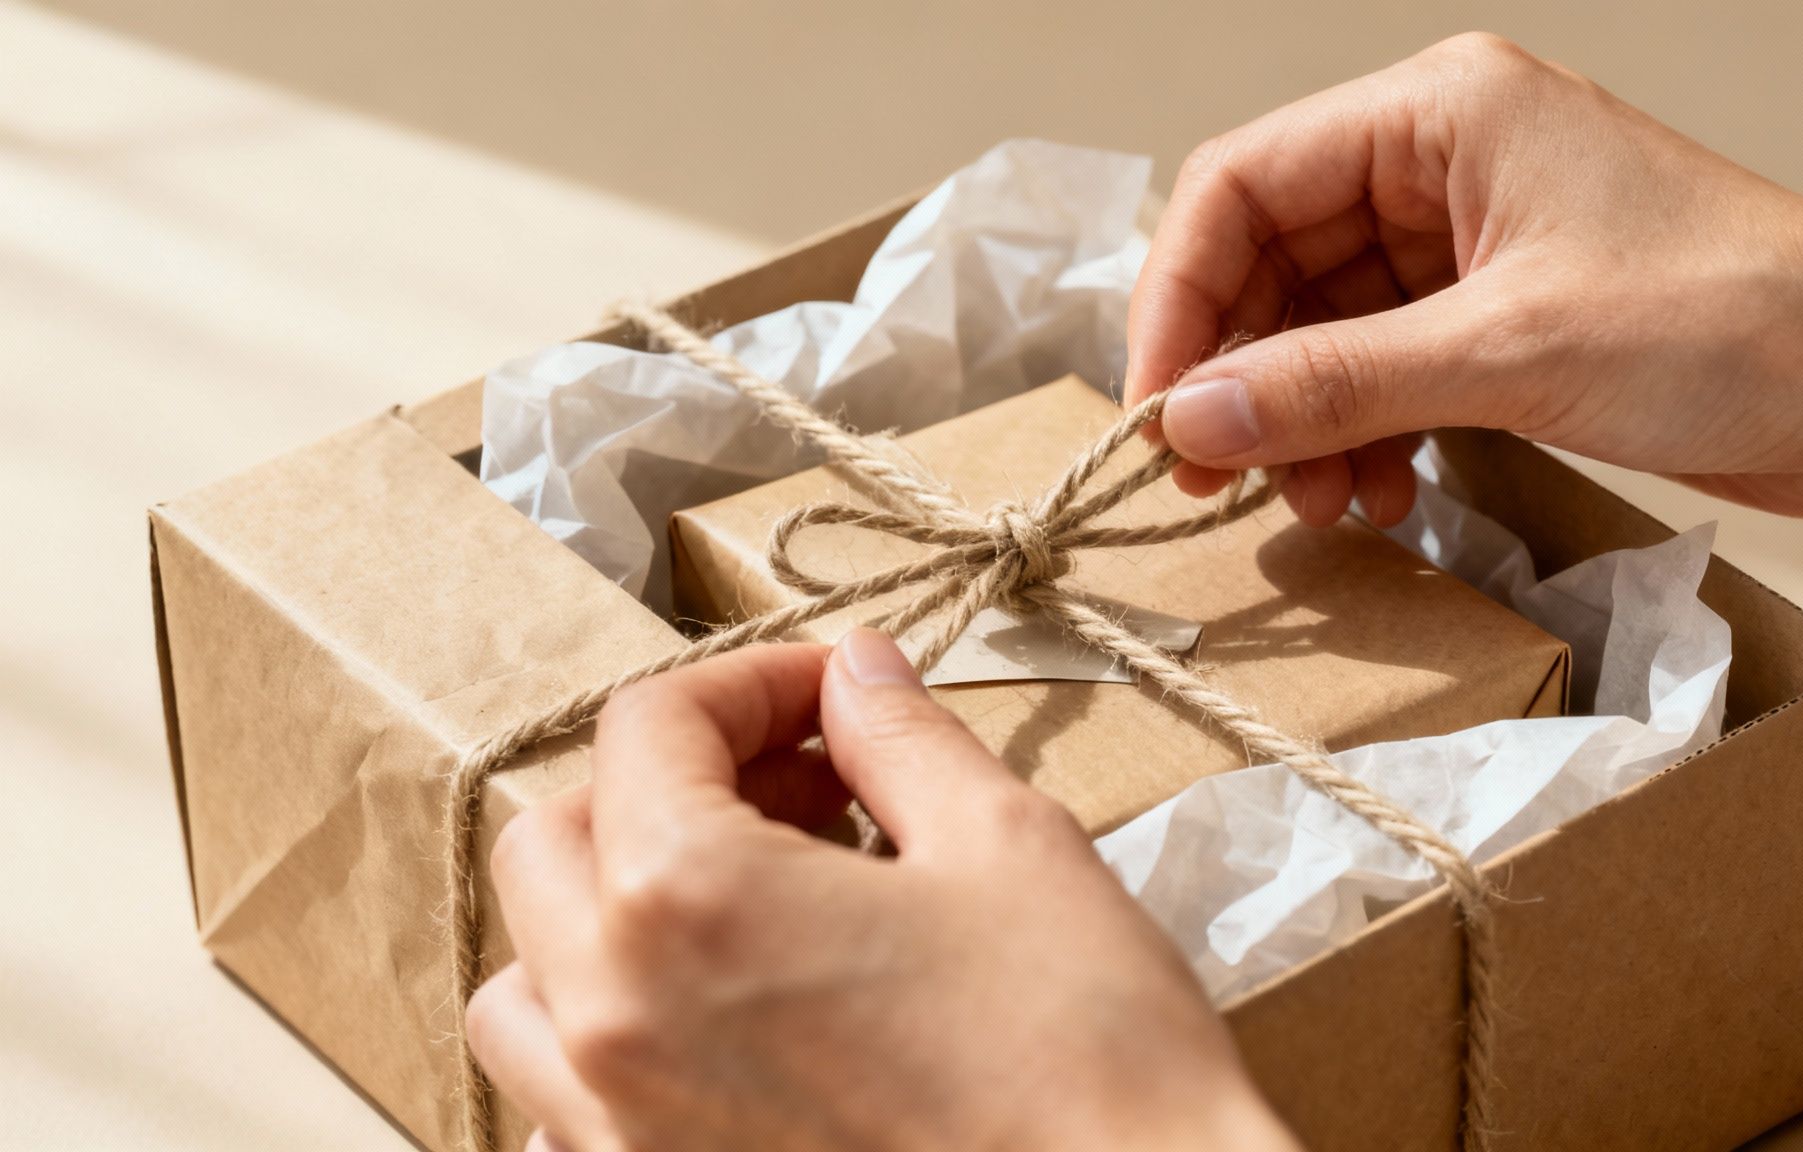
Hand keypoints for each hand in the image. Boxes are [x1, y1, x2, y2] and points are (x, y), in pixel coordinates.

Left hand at [467, 631, 1298, 1151]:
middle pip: (554, 838)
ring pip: (527, 985)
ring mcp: (619, 1130)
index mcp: (690, 900)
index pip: (650, 726)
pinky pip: (565, 1110)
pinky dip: (617, 1042)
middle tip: (800, 785)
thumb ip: (900, 738)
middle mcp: (616, 1019)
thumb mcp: (1007, 845)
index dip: (752, 681)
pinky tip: (734, 1030)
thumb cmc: (1083, 1057)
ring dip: (608, 913)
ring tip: (743, 905)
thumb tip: (856, 674)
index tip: (831, 697)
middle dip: (667, 782)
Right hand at [1128, 32, 1802, 538]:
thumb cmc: (1736, 322)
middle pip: (1271, 261)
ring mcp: (1470, 240)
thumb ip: (1333, 384)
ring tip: (1320, 502)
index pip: (1242, 185)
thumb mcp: (1505, 352)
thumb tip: (1191, 416)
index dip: (1179, 299)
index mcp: (1437, 113)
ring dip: (1301, 421)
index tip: (1158, 409)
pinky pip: (1381, 368)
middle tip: (1215, 477)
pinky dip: (1361, 433)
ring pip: (1320, 326)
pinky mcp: (1499, 313)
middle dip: (1240, 375)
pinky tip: (1378, 493)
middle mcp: (1441, 162)